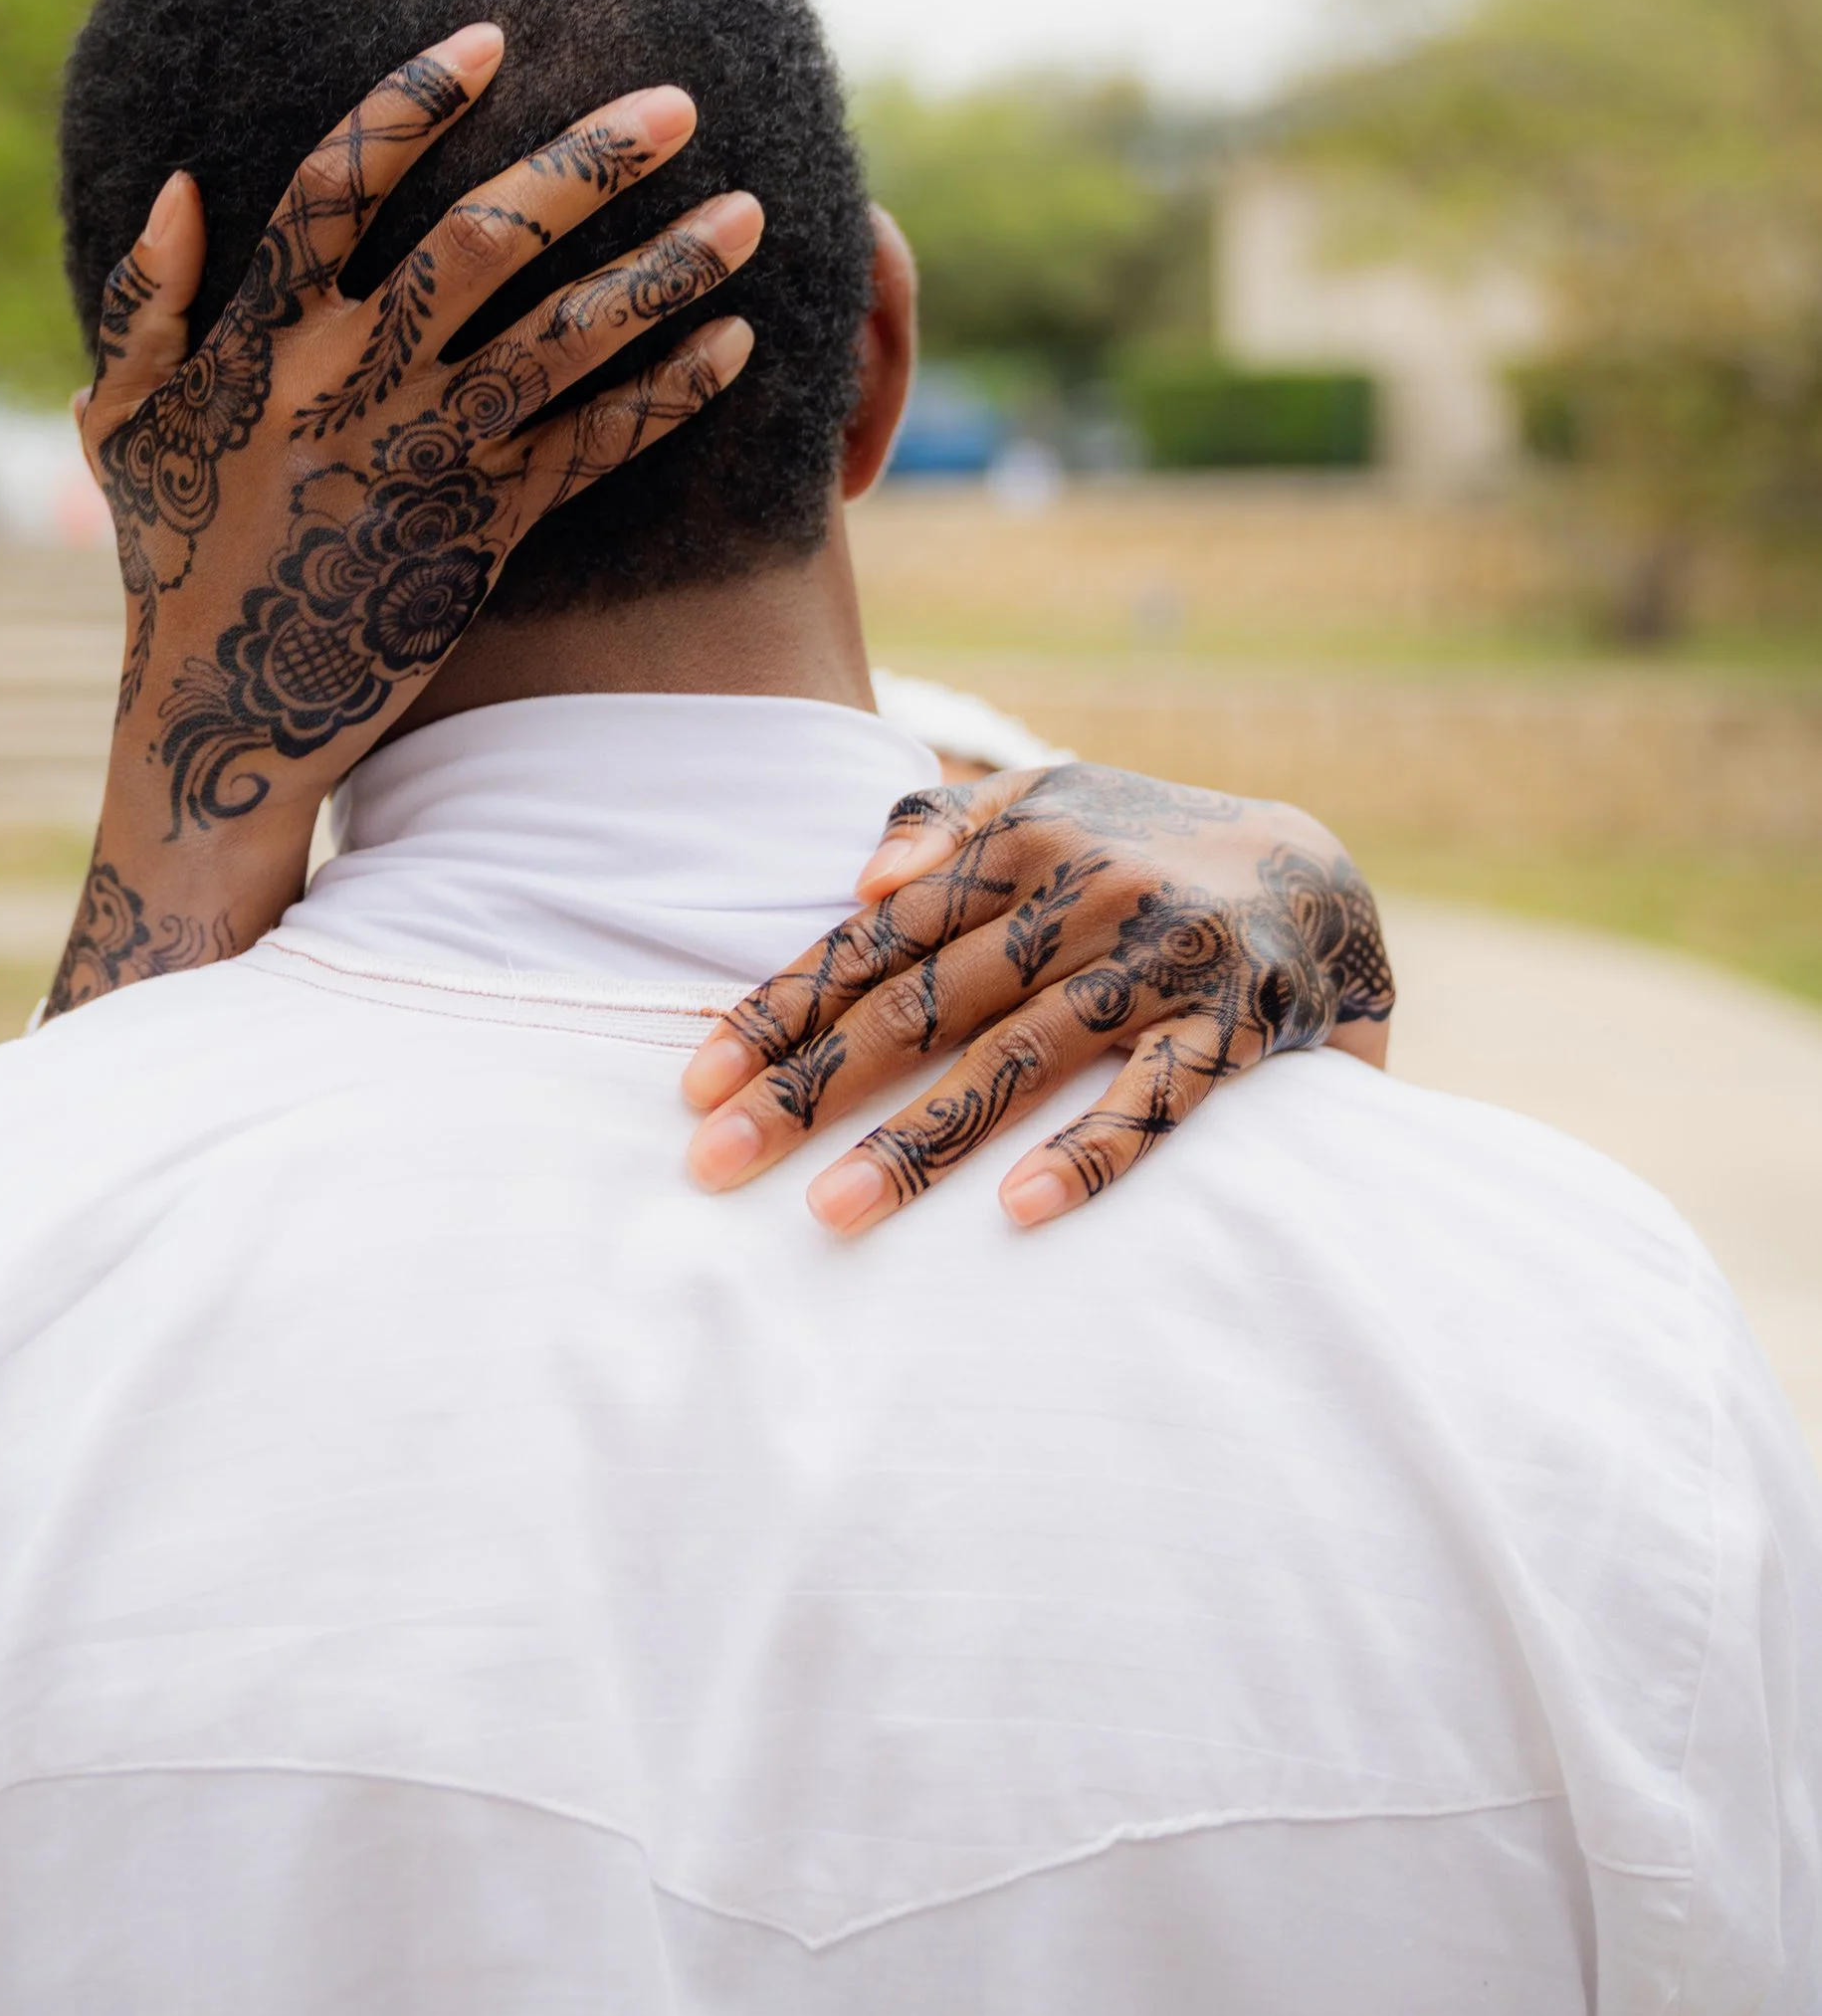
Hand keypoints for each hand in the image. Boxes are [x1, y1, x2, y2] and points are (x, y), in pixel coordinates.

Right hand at [46, 24, 759, 1015]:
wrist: (222, 715)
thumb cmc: (173, 552)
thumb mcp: (122, 422)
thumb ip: (144, 303)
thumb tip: (182, 187)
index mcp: (262, 339)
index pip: (334, 188)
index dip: (411, 105)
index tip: (491, 36)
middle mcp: (352, 384)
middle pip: (485, 243)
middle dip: (588, 163)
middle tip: (679, 102)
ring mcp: (425, 457)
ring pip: (566, 342)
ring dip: (665, 272)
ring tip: (749, 213)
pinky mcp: (482, 530)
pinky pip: (594, 448)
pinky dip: (668, 396)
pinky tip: (737, 347)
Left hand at [682, 761, 1394, 1233]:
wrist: (1322, 874)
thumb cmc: (1146, 849)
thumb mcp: (1051, 803)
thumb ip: (950, 830)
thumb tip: (859, 880)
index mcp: (1021, 840)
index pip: (871, 942)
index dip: (778, 1013)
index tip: (694, 1087)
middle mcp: (1082, 891)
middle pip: (919, 1004)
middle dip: (807, 1088)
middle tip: (715, 1167)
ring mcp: (1160, 958)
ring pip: (1017, 1057)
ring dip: (920, 1139)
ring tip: (831, 1212)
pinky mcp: (1237, 1024)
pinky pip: (1156, 1097)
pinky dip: (1090, 1150)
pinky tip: (1018, 1211)